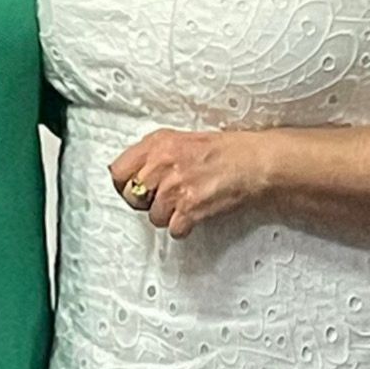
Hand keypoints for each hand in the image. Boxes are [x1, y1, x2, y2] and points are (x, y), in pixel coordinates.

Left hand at [109, 127, 270, 239]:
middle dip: (147, 202)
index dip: (124, 184)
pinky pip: (174, 229)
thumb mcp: (179, 140)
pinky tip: (194, 213)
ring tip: (186, 202)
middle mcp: (162, 164)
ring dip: (168, 215)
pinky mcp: (190, 207)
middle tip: (164, 198)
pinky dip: (184, 227)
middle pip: (133, 197)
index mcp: (157, 144)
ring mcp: (175, 187)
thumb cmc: (221, 150)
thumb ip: (152, 154)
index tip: (133, 189)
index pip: (118, 171)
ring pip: (154, 217)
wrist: (251, 161)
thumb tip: (130, 174)